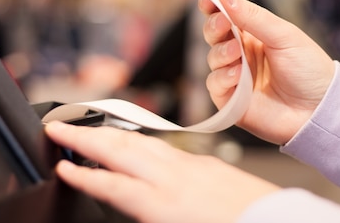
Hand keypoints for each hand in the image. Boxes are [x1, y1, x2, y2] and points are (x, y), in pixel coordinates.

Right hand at [45, 121, 278, 222]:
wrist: (280, 222)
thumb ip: (152, 213)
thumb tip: (129, 204)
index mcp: (169, 205)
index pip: (115, 186)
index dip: (84, 177)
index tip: (61, 167)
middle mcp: (178, 179)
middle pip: (123, 152)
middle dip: (87, 138)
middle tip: (59, 126)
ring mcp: (193, 166)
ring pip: (143, 143)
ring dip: (111, 134)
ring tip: (88, 129)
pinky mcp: (208, 162)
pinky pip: (167, 146)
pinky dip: (142, 140)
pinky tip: (136, 141)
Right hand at [199, 0, 335, 145]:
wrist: (320, 109)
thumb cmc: (309, 70)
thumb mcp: (283, 35)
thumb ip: (252, 16)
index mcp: (254, 34)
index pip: (226, 15)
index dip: (214, 5)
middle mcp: (242, 54)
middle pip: (213, 34)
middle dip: (214, 26)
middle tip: (224, 23)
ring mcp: (235, 77)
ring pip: (212, 58)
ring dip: (221, 52)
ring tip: (237, 52)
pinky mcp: (231, 101)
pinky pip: (215, 84)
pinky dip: (223, 77)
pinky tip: (239, 75)